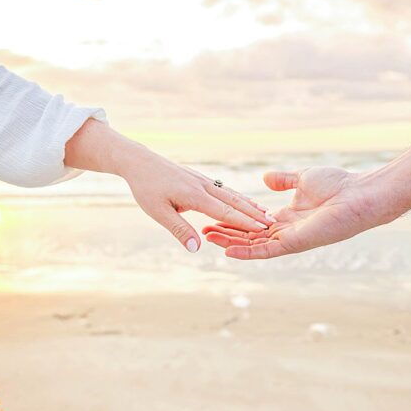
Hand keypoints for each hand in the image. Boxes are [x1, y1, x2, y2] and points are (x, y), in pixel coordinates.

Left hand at [118, 147, 273, 251]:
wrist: (139, 161)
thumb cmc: (146, 188)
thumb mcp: (158, 213)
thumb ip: (179, 230)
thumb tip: (196, 249)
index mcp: (195, 196)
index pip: (225, 212)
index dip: (244, 222)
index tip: (262, 229)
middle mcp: (203, 186)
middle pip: (234, 201)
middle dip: (253, 213)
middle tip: (272, 223)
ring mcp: (202, 181)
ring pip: (230, 194)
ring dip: (248, 204)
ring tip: (264, 213)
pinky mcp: (199, 179)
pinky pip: (222, 190)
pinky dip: (236, 197)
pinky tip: (242, 201)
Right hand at [204, 167, 383, 260]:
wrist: (360, 195)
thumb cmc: (339, 186)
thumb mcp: (304, 179)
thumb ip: (284, 180)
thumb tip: (266, 179)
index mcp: (287, 218)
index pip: (253, 223)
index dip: (233, 220)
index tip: (213, 215)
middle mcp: (286, 232)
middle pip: (249, 236)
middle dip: (226, 233)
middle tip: (203, 230)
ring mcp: (289, 240)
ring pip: (253, 245)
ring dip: (230, 243)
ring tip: (208, 238)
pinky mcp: (295, 244)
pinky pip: (266, 252)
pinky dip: (246, 253)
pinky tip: (228, 252)